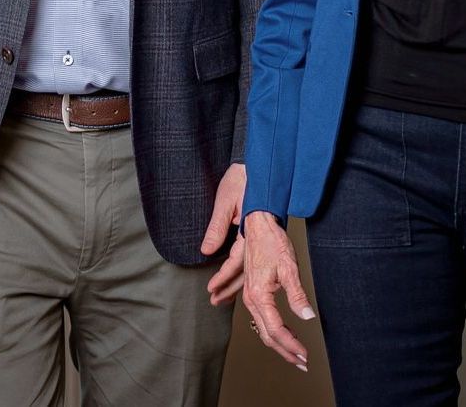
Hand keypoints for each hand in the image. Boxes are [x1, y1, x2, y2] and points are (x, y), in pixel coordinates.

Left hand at [203, 163, 245, 303]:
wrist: (256, 164)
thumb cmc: (240, 178)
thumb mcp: (225, 200)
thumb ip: (217, 227)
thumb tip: (207, 251)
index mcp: (251, 228)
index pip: (237, 260)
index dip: (224, 276)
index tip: (212, 290)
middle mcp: (256, 235)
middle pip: (245, 268)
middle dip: (230, 286)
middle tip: (215, 301)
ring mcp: (258, 235)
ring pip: (249, 264)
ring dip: (235, 281)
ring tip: (222, 296)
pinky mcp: (256, 232)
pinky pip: (250, 255)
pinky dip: (242, 270)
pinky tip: (236, 278)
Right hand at [242, 210, 314, 369]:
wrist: (258, 225)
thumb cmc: (272, 242)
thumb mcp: (289, 267)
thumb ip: (297, 295)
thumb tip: (308, 316)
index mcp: (259, 295)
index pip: (276, 330)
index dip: (291, 345)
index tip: (305, 355)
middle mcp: (251, 299)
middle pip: (267, 335)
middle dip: (285, 351)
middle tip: (302, 362)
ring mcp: (249, 296)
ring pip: (263, 328)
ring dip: (279, 343)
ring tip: (294, 353)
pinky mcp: (252, 292)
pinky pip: (261, 319)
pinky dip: (271, 331)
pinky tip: (281, 335)